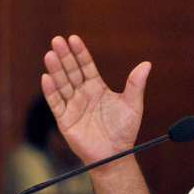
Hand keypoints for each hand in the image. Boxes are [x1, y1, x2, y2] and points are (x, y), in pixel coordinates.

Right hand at [41, 35, 150, 163]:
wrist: (116, 155)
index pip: (86, 66)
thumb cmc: (124, 130)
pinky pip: (56, 103)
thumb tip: (147, 63)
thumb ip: (136, 84)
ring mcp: (73, 106)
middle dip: (65, 56)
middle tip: (57, 40)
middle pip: (72, 71)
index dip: (80, 53)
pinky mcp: (65, 120)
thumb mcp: (133, 104)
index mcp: (98, 88)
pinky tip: (47, 78)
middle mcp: (83, 94)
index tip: (73, 38)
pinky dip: (51, 91)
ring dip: (56, 69)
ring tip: (50, 54)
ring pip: (62, 84)